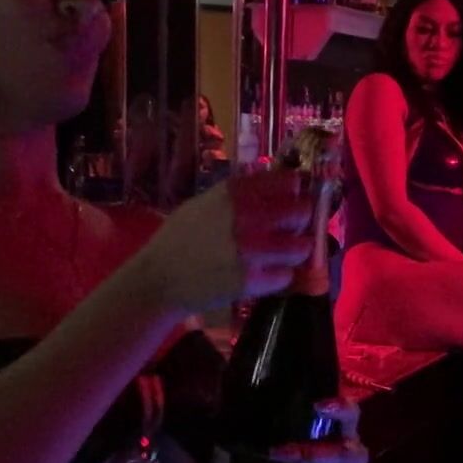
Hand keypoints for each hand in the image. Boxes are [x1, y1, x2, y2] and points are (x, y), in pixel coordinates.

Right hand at [140, 170, 313, 316]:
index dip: (296, 187)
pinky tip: (270, 274)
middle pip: (299, 212)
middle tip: (297, 227)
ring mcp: (251, 250)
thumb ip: (234, 194)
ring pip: (300, 248)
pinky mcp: (252, 281)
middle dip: (302, 219)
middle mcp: (245, 217)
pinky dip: (281, 276)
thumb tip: (271, 184)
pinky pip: (285, 276)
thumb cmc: (178, 240)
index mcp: (232, 194)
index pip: (283, 181)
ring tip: (289, 254)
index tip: (298, 192)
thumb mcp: (202, 204)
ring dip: (298, 250)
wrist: (159, 279)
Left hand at [251, 400, 369, 462]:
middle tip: (272, 454)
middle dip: (307, 455)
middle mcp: (357, 457)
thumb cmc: (301, 458)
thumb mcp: (293, 437)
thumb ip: (272, 424)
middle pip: (343, 454)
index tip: (316, 405)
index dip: (339, 407)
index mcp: (346, 431)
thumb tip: (224, 407)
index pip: (351, 413)